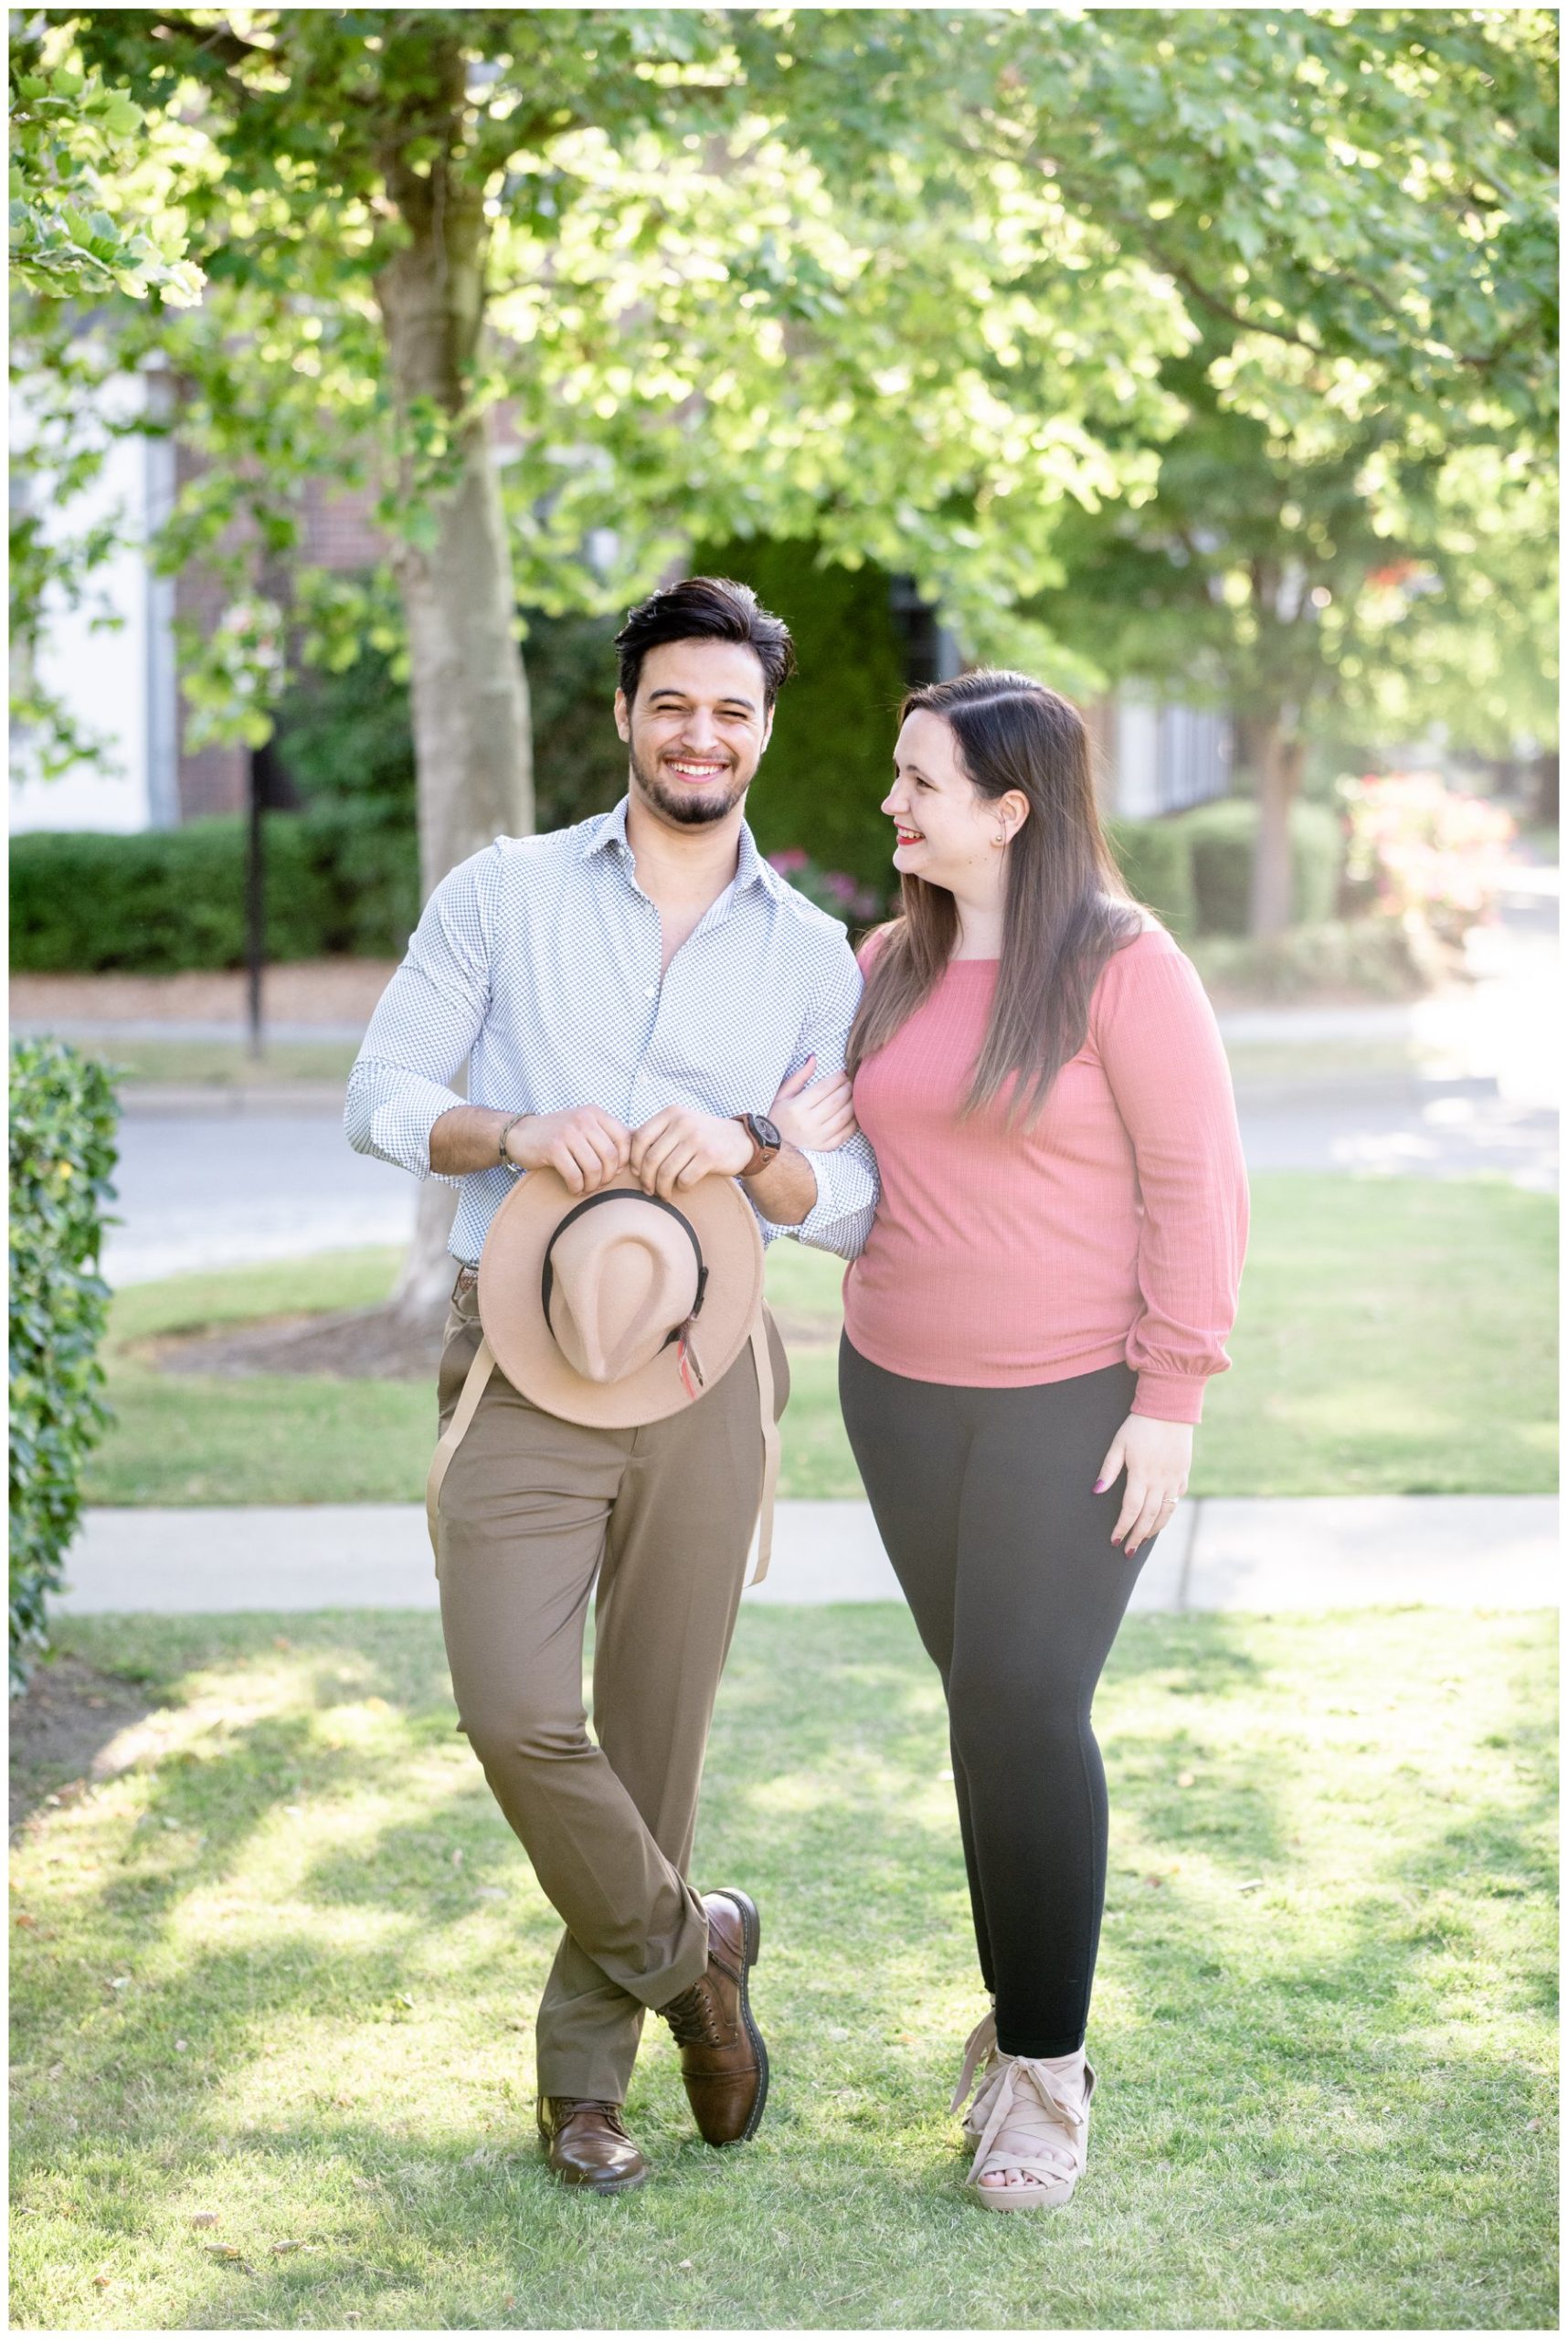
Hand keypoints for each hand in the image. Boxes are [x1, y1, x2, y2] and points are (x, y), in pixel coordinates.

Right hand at [508, 1106, 631, 1196]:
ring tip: (586, 1187)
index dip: (624, 1161)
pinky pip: (575, 1175)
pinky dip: (577, 1187)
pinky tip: (573, 1188)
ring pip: (594, 1168)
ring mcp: (568, 1132)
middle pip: (610, 1156)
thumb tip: (642, 1145)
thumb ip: (610, 1133)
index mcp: (595, 1113)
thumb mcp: (585, 1125)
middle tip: (599, 1184)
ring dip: (592, 1185)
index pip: (624, 1139)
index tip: (615, 1172)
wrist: (520, 1134)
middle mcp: (583, 1119)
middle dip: (607, 1177)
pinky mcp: (553, 1148)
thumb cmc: (558, 1134)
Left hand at [629, 1106, 751, 1198]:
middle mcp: (682, 1122)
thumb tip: (624, 1155)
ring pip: (666, 1172)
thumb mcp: (680, 1125)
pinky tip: (684, 1188)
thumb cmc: (703, 1137)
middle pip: (651, 1158)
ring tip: (664, 1194)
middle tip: (649, 1190)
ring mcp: (696, 1138)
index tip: (637, 1173)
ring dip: (662, 1189)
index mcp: (671, 1113)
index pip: (640, 1138)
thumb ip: (657, 1134)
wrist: (741, 1140)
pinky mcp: (710, 1155)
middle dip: (646, 1180)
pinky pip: (685, 1179)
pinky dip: (681, 1188)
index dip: (633, 1160)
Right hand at [768, 1056, 858, 1152]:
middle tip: (851, 1081)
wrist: (772, 1145)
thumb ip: (800, 1076)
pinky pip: (846, 1133)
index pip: (823, 1088)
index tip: (843, 1073)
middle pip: (836, 1101)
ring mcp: (818, 1137)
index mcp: (796, 1108)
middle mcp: (808, 1123)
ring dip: (853, 1102)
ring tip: (854, 1094)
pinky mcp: (825, 1147)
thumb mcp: (783, 1094)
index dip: (837, 1078)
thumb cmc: (777, 1116)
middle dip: (847, 1088)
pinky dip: (853, 1121)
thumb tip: (814, 1057)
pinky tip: (853, 1111)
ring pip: (844, 1116)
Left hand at [1093, 1414, 1192, 1558]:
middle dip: (1136, 1536)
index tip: (1114, 1540)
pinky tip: (1160, 1519)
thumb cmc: (1139, 1425)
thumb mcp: (1119, 1443)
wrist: (1170, 1408)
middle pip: (1148, 1517)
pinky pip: (1177, 1499)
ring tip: (1142, 1541)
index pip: (1131, 1509)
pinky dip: (1168, 1513)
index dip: (1122, 1527)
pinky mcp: (1183, 1474)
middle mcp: (1160, 1480)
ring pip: (1165, 1512)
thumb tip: (1096, 1491)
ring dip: (1153, 1530)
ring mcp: (1174, 1478)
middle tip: (1127, 1551)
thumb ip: (1108, 1469)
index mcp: (1141, 1474)